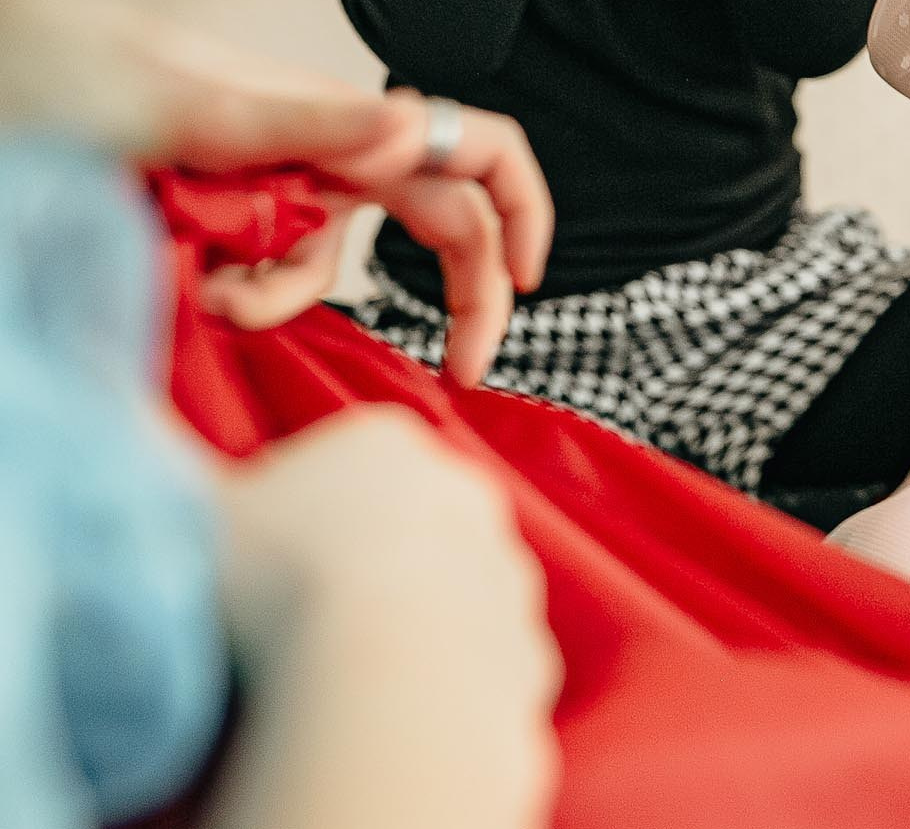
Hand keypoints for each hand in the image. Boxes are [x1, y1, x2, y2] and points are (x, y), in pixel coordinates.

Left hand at [102, 7, 550, 387]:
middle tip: (459, 371)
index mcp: (348, 119)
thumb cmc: (92, 74)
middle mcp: (336, 151)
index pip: (479, 150)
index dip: (523, 211)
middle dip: (463, 295)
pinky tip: (198, 286)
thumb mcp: (192, 105)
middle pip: (443, 221)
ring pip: (341, 265)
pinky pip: (278, 276)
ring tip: (216, 298)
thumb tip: (412, 130)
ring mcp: (290, 186)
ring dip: (292, 298)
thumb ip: (304, 122)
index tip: (525, 283)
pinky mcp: (244, 216)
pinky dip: (248, 297)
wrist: (13, 84)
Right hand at [211, 409, 557, 828]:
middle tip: (294, 623)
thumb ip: (176, 470)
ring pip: (443, 596)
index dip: (294, 515)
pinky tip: (391, 709)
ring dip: (403, 626)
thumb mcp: (195, 514)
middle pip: (398, 524)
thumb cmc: (273, 582)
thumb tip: (139, 439)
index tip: (261, 562)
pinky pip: (475, 666)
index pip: (340, 462)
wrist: (380, 674)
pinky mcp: (530, 648)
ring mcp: (507, 571)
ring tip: (338, 674)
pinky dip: (439, 685)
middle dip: (356, 565)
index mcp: (385, 440)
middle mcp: (466, 491)